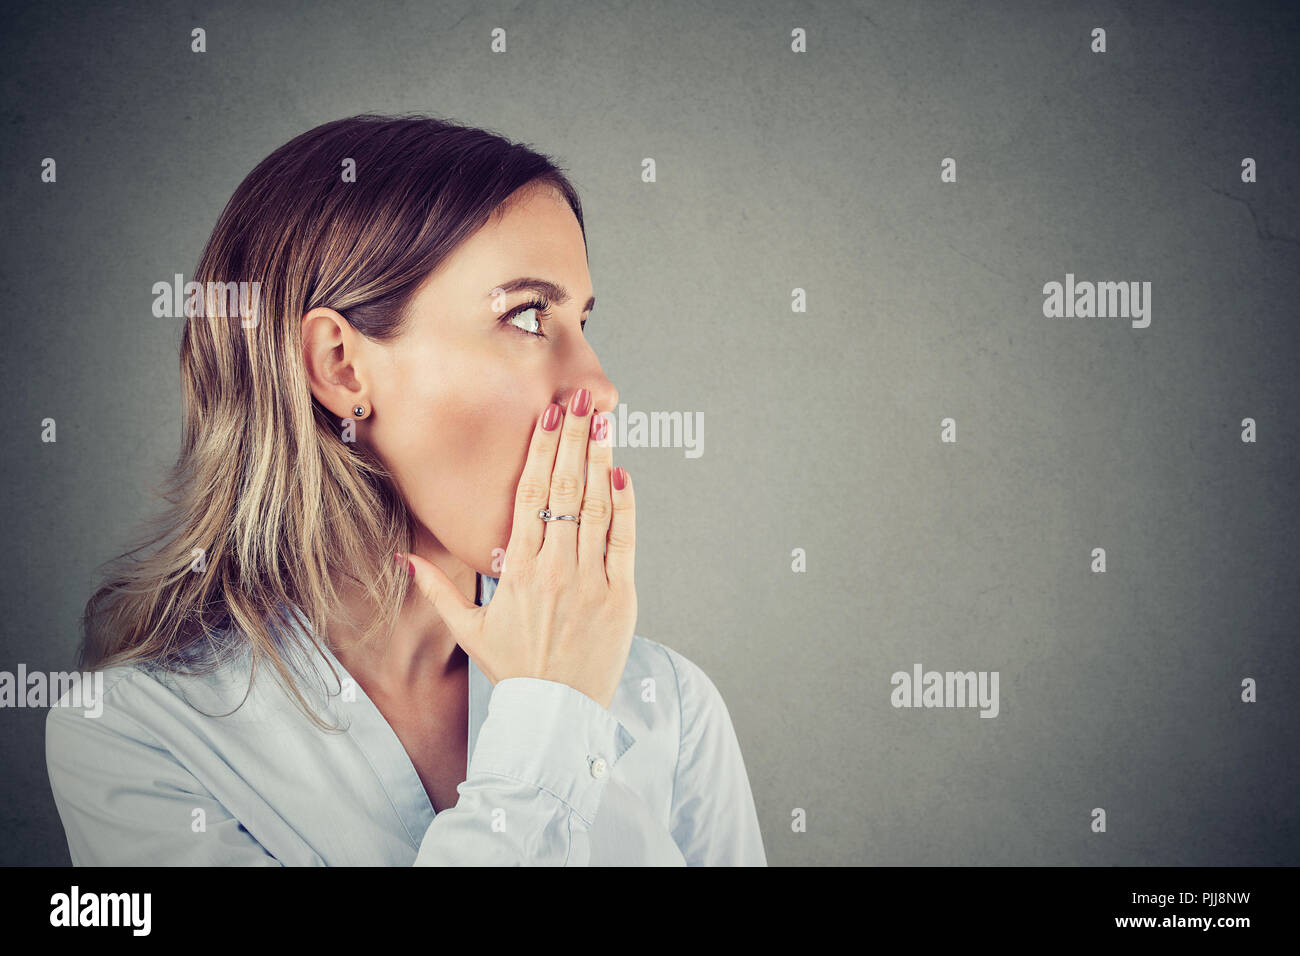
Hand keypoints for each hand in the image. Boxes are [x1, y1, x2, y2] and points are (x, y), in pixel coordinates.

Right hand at [405, 388, 635, 709]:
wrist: (555, 714)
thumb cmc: (514, 671)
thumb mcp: (469, 632)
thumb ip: (438, 590)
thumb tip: (404, 560)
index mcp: (517, 571)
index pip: (530, 497)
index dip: (541, 451)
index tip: (549, 417)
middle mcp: (554, 569)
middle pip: (564, 489)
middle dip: (575, 439)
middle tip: (583, 400)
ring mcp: (590, 581)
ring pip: (596, 507)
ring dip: (601, 460)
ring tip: (604, 422)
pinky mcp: (621, 597)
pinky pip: (624, 541)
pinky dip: (624, 506)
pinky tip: (621, 475)